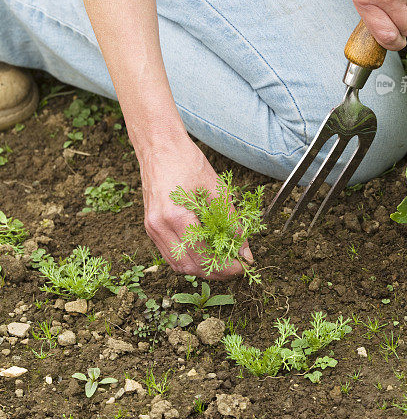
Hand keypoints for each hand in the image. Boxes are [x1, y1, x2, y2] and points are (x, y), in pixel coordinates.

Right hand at [138, 133, 253, 278]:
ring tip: (222, 261)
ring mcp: (152, 228)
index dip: (226, 266)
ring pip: (177, 264)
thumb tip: (245, 250)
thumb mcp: (217, 190)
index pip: (203, 255)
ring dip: (201, 268)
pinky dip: (188, 259)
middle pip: (189, 266)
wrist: (160, 146)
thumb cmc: (187, 162)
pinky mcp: (150, 226)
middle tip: (235, 266)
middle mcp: (159, 226)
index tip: (243, 266)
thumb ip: (231, 223)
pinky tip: (204, 252)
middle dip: (215, 272)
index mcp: (176, 216)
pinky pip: (169, 254)